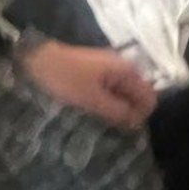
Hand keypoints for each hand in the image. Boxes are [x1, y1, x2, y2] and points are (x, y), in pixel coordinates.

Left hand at [20, 41, 156, 131]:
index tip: (124, 130)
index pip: (150, 98)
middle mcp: (124, 68)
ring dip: (116, 110)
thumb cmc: (65, 78)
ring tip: (101, 122)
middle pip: (138, 97)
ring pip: (124, 96)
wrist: (38, 59)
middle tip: (110, 128)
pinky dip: (106, 103)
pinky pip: (111, 92)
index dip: (141, 117)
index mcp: (128, 71)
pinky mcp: (98, 74)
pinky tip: (94, 112)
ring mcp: (110, 70)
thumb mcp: (93, 99)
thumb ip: (118, 111)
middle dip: (129, 114)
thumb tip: (138, 124)